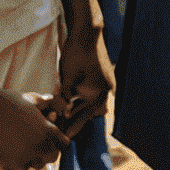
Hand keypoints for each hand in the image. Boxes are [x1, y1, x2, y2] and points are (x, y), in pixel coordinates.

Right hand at [0, 84, 67, 169]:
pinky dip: (14, 163)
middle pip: (49, 159)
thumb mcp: (30, 100)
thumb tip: (51, 97)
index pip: (63, 146)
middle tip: (38, 142)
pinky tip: (10, 150)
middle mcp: (36, 149)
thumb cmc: (10, 101)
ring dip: (29, 159)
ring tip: (22, 146)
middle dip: (45, 151)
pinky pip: (14, 169)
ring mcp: (20, 159)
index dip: (59, 141)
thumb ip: (43, 102)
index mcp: (47, 133)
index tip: (54, 137)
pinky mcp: (5, 164)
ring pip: (31, 166)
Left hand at [51, 29, 113, 143]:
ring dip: (78, 106)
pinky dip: (81, 96)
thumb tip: (64, 114)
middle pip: (89, 109)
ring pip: (90, 100)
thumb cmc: (77, 54)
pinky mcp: (103, 74)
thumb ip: (66, 99)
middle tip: (62, 129)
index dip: (74, 127)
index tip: (65, 138)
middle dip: (75, 117)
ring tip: (63, 115)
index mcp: (101, 93)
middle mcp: (107, 89)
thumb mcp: (67, 80)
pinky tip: (70, 98)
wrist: (87, 31)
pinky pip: (92, 91)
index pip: (86, 116)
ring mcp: (106, 81)